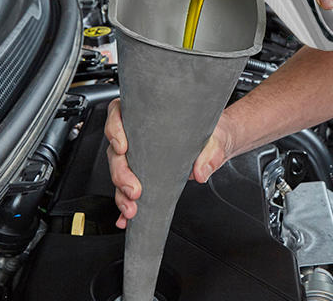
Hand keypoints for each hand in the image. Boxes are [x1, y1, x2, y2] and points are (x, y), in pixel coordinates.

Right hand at [104, 98, 234, 228]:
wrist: (218, 144)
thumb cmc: (211, 133)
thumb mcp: (216, 140)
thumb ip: (211, 153)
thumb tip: (200, 172)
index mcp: (148, 116)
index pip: (119, 114)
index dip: (114, 129)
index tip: (122, 147)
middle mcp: (139, 135)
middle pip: (116, 151)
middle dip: (120, 173)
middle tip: (134, 190)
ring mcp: (139, 156)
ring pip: (118, 172)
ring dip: (121, 193)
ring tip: (131, 208)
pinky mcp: (144, 174)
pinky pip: (126, 189)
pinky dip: (124, 204)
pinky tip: (125, 218)